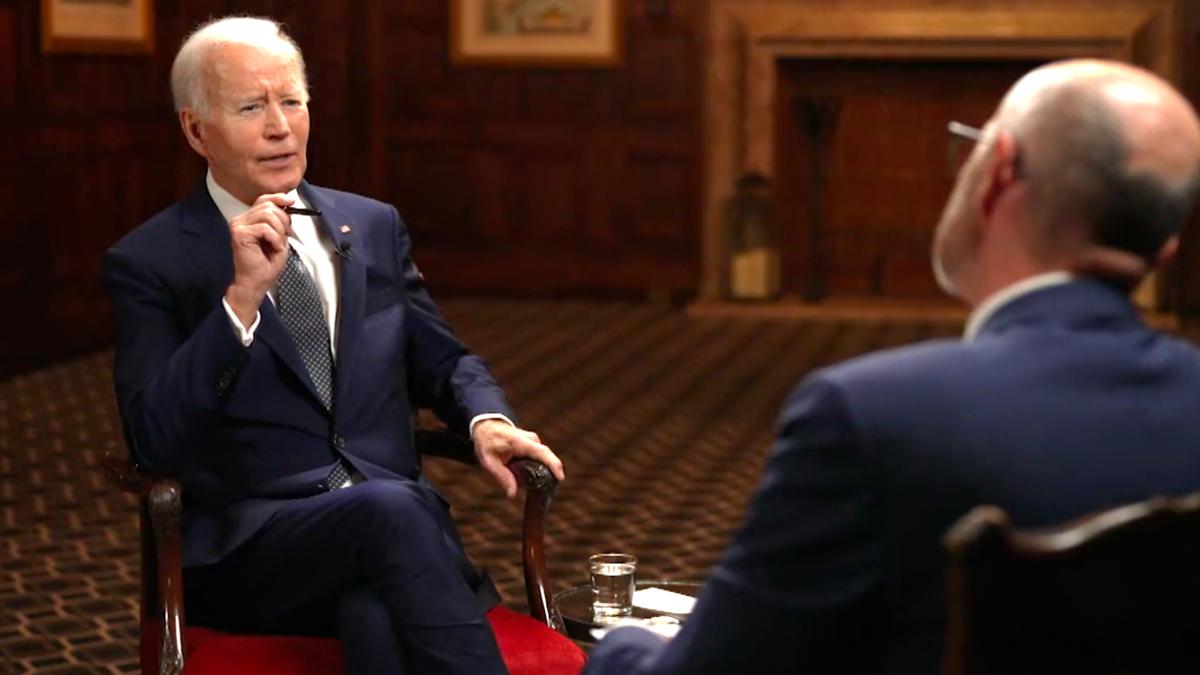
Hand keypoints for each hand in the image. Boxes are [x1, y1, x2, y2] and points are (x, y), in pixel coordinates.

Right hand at [225, 194, 294, 324]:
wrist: (257, 282)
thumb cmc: (266, 263)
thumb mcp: (279, 237)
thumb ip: (280, 220)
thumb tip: (288, 202)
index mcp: (248, 219)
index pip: (263, 199)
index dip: (278, 198)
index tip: (292, 201)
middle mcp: (240, 220)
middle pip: (268, 205)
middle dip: (284, 219)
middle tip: (286, 235)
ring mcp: (238, 226)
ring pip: (267, 215)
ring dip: (279, 231)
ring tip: (278, 244)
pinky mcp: (240, 234)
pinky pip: (265, 228)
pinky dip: (275, 238)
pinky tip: (274, 248)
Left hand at [472, 419, 564, 497]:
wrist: (487, 426)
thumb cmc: (487, 443)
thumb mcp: (489, 462)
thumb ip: (502, 477)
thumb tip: (513, 494)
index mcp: (520, 443)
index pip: (542, 453)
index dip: (553, 465)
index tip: (560, 477)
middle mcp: (531, 439)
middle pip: (546, 458)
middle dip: (545, 474)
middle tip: (535, 488)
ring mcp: (535, 440)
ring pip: (542, 459)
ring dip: (536, 471)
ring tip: (517, 476)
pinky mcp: (535, 443)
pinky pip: (539, 457)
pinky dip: (534, 466)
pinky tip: (521, 472)